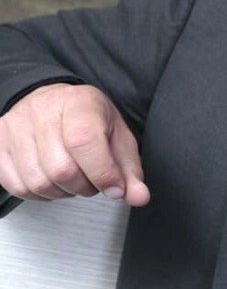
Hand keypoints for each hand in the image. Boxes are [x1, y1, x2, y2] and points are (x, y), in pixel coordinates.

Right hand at [0, 84, 149, 206]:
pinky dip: (41, 195)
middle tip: (93, 180)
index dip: (102, 172)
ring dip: (63, 193)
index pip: (85, 141)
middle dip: (84, 186)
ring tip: (74, 179)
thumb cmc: (86, 117)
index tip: (115, 186)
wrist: (51, 101)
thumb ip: (128, 168)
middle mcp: (44, 112)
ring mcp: (16, 129)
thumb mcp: (117, 134)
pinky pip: (18, 187)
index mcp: (80, 103)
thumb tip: (139, 196)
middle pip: (61, 169)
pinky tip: (53, 182)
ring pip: (38, 182)